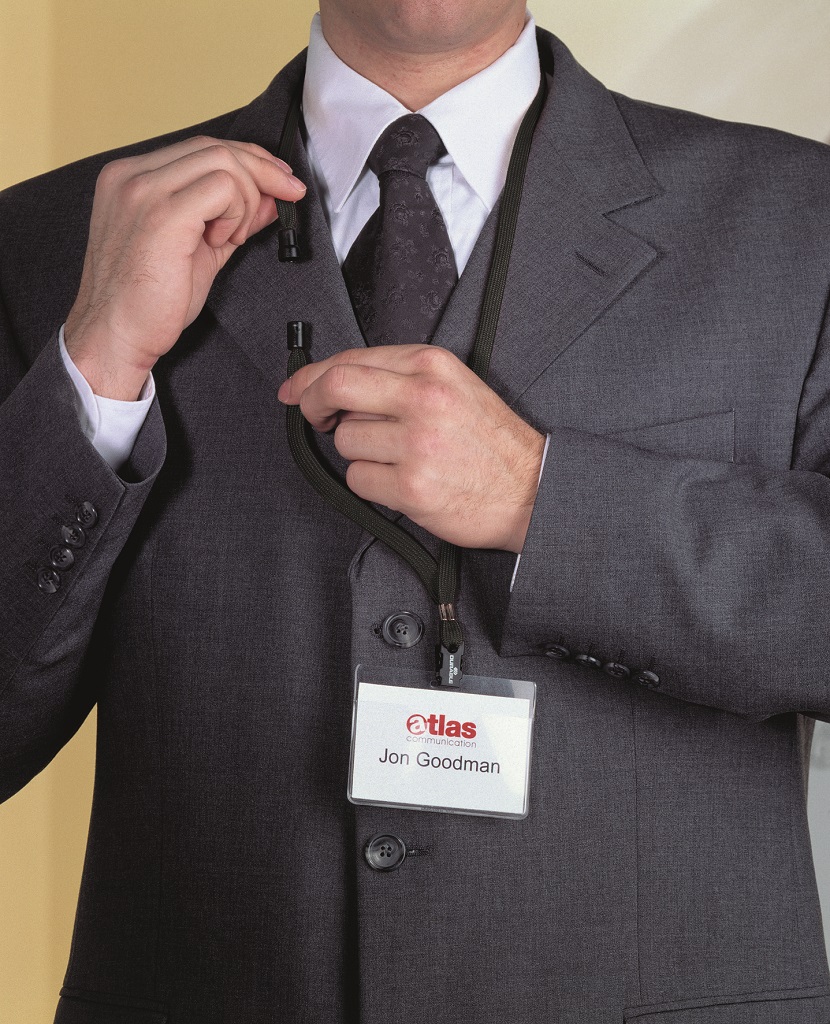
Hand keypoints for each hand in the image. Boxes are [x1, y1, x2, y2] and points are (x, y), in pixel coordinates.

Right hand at [65, 136, 306, 399]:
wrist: (115, 336)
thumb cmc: (147, 303)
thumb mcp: (200, 250)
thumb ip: (231, 219)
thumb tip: (270, 199)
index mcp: (132, 178)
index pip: (202, 148)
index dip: (249, 160)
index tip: (280, 180)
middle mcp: (132, 176)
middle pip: (215, 148)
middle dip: (262, 171)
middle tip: (288, 196)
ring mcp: (143, 191)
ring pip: (223, 163)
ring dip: (246, 200)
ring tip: (232, 238)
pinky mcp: (162, 214)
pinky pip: (222, 188)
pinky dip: (236, 213)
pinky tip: (222, 242)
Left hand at [277, 345, 545, 552]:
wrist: (533, 491)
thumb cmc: (492, 443)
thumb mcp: (454, 386)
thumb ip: (400, 377)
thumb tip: (332, 381)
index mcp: (432, 365)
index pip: (352, 359)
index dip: (312, 375)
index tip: (295, 389)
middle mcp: (423, 398)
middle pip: (335, 388)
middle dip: (311, 403)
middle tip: (314, 417)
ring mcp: (416, 443)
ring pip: (345, 440)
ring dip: (359, 452)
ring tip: (398, 458)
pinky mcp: (411, 485)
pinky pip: (358, 479)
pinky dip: (371, 484)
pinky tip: (403, 481)